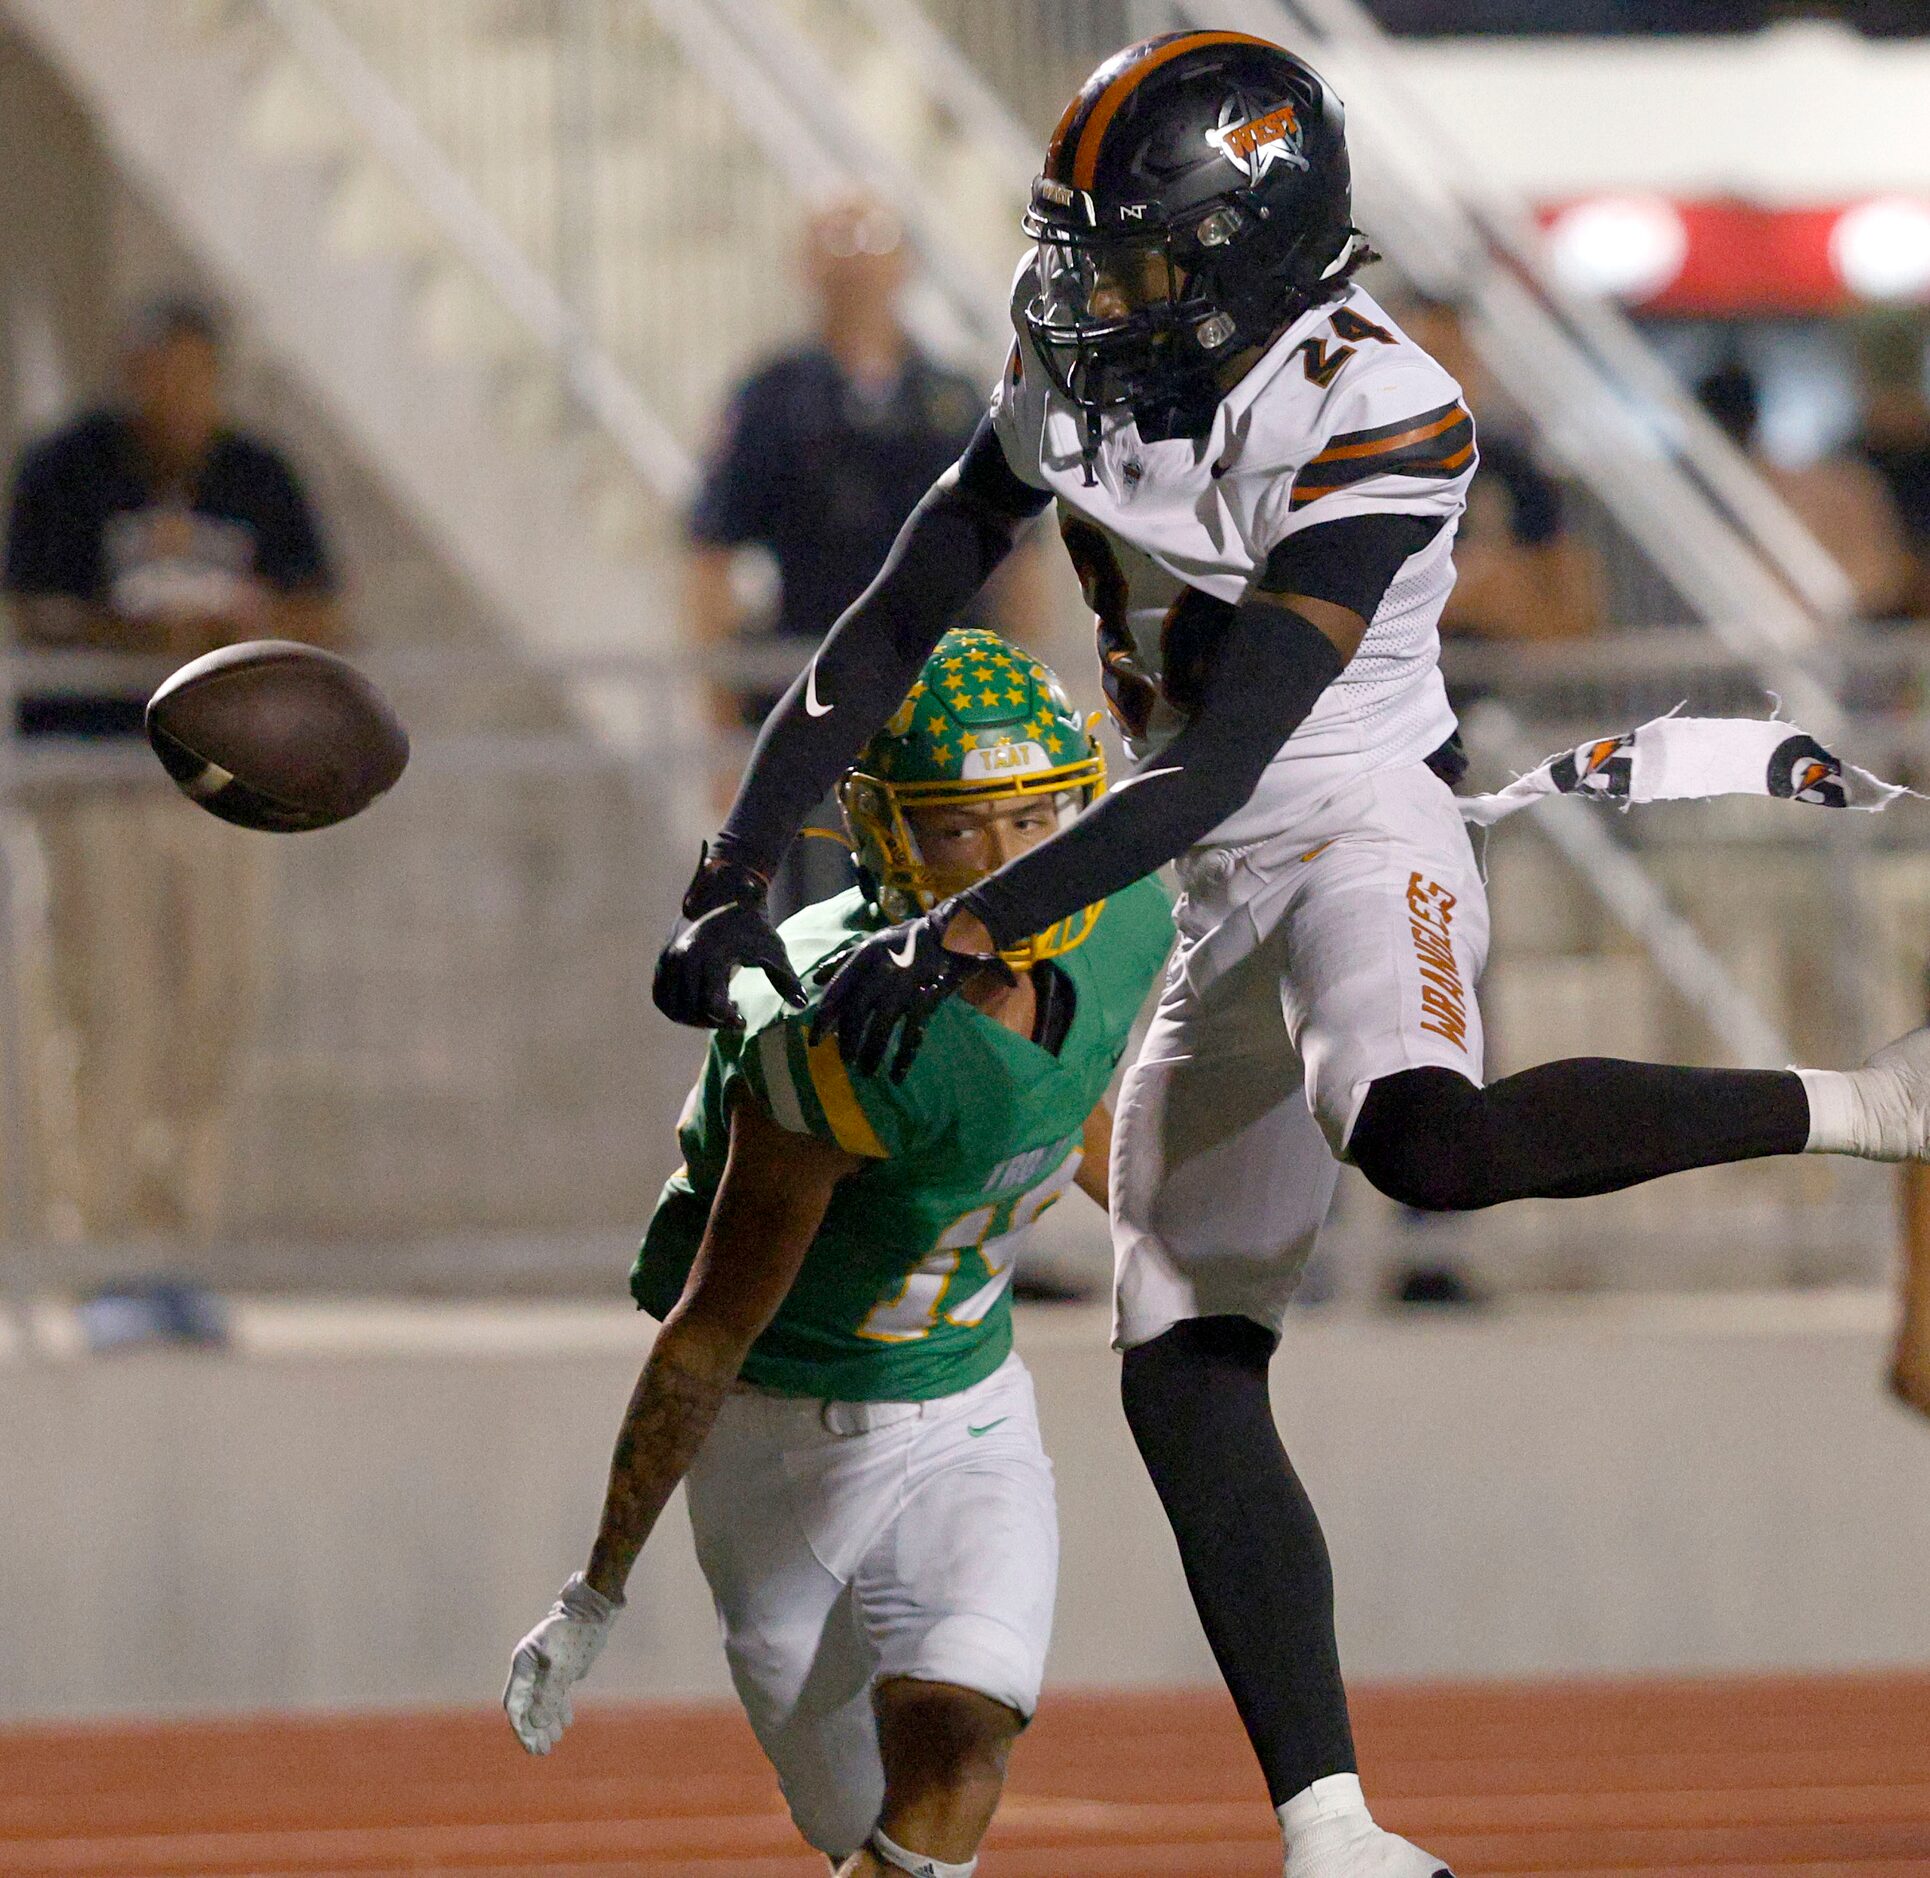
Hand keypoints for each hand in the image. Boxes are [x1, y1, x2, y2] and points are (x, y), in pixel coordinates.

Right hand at [503, 1573, 622, 1754]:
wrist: (597, 1609)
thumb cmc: (577, 1634)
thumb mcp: (562, 1666)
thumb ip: (548, 1694)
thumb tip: (535, 1724)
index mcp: (523, 1663)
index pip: (515, 1703)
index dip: (521, 1727)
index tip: (530, 1746)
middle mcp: (530, 1666)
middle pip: (526, 1705)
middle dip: (533, 1730)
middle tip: (542, 1752)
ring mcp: (545, 1667)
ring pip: (541, 1701)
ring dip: (545, 1723)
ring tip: (552, 1743)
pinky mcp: (561, 1667)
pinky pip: (555, 1693)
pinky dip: (558, 1709)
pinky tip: (565, 1724)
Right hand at [652, 842, 806, 1028]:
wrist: (725, 898)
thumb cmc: (754, 928)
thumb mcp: (774, 951)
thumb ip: (787, 980)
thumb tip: (802, 1005)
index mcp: (713, 956)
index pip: (712, 1004)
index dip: (728, 1021)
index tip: (742, 1021)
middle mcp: (686, 958)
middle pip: (691, 1010)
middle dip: (713, 1022)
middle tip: (732, 1020)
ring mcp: (670, 959)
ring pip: (673, 1008)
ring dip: (693, 1019)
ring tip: (716, 1013)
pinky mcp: (662, 962)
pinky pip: (661, 998)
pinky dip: (677, 1009)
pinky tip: (700, 1006)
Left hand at [811, 900, 1010, 1082]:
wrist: (951, 934)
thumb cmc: (906, 940)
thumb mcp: (872, 943)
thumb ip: (842, 961)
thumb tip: (815, 980)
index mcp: (864, 956)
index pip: (837, 991)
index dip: (824, 1019)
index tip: (815, 1041)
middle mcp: (880, 972)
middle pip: (856, 1013)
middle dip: (848, 1040)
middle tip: (845, 1060)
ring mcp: (904, 988)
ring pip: (881, 1028)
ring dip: (871, 1053)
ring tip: (865, 1072)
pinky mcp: (926, 1002)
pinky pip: (912, 1035)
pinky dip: (903, 1058)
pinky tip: (896, 1075)